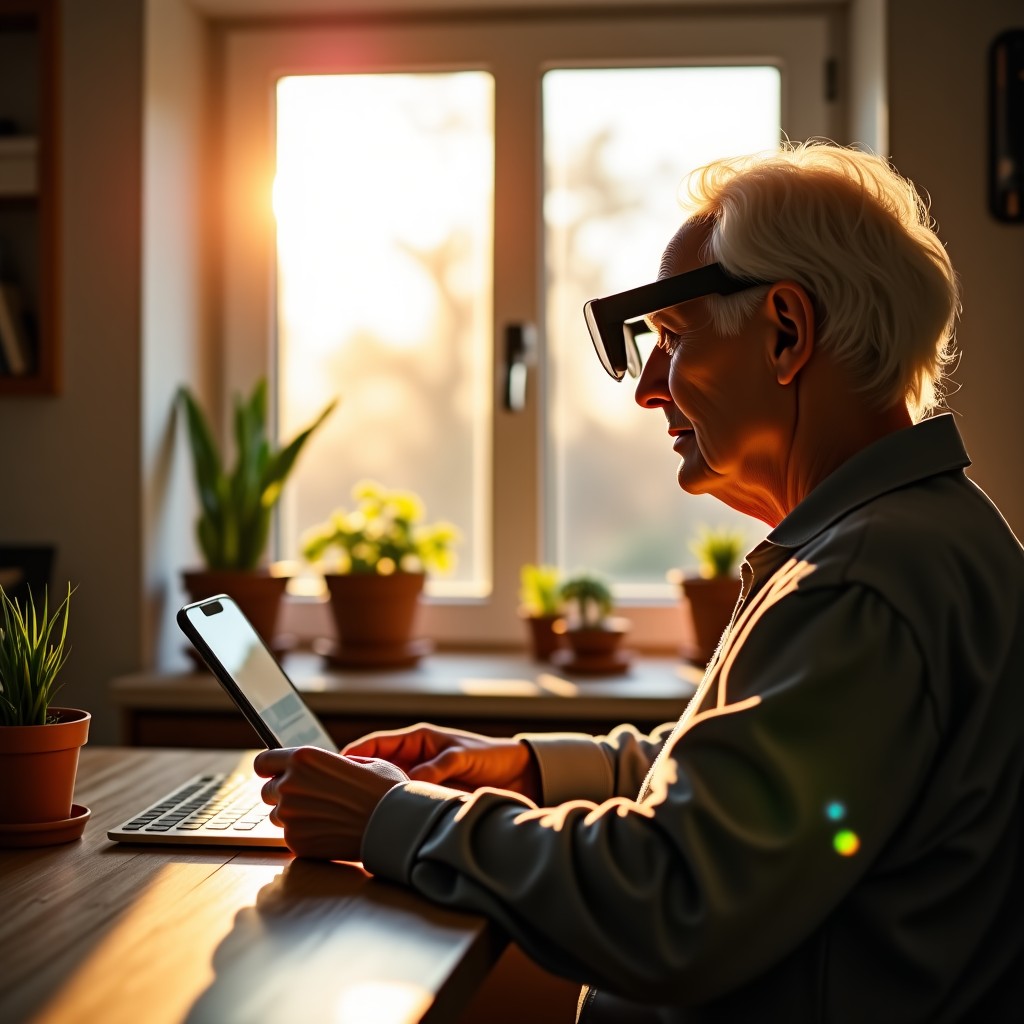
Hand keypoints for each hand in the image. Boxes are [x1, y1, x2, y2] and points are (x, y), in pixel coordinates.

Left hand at [253, 746, 408, 860]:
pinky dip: (304, 834)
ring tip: (324, 814)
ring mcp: (290, 816)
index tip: (274, 772)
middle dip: (283, 793)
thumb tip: (319, 767)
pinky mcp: (296, 842)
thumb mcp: (360, 761)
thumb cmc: (383, 789)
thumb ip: (329, 763)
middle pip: (267, 790)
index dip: (269, 767)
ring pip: (278, 815)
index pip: (263, 761)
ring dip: (293, 814)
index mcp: (304, 759)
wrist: (394, 825)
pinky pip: (289, 836)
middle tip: (311, 797)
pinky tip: (328, 829)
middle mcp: (290, 785)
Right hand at [343, 723, 540, 801]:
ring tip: (353, 813)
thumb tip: (409, 784)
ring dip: (374, 798)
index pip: (377, 744)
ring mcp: (420, 780)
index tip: (335, 766)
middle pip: (376, 768)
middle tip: (336, 796)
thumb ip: (436, 768)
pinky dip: (393, 812)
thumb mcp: (461, 757)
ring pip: (387, 788)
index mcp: (418, 739)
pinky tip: (382, 825)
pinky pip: (404, 804)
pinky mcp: (429, 798)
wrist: (519, 775)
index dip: (355, 753)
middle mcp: (415, 759)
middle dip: (357, 779)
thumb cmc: (491, 756)